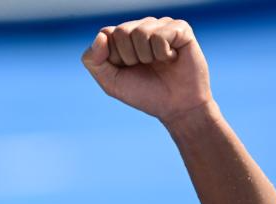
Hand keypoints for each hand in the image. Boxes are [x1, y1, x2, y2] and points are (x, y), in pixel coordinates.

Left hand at [80, 17, 212, 124]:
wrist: (176, 107)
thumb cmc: (144, 93)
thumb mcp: (111, 82)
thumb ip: (95, 61)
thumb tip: (101, 36)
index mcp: (123, 37)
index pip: (106, 33)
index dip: (113, 57)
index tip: (126, 69)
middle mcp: (142, 26)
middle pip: (121, 31)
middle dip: (129, 57)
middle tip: (144, 67)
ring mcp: (161, 25)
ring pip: (140, 32)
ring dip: (147, 57)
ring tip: (158, 63)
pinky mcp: (180, 28)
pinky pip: (160, 35)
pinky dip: (163, 54)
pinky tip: (171, 58)